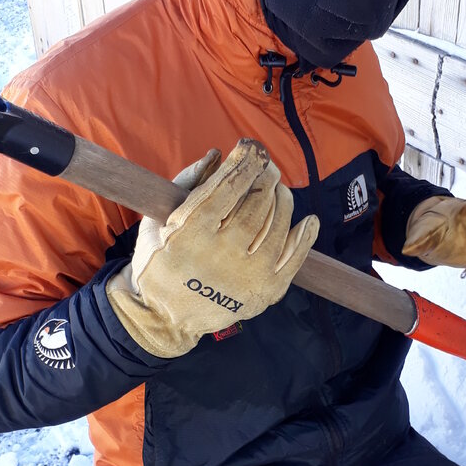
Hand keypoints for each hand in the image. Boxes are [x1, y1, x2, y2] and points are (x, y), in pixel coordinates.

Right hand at [107, 138, 318, 356]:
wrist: (165, 317)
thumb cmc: (159, 261)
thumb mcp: (156, 220)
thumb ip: (185, 183)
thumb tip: (217, 155)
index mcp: (188, 235)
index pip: (226, 188)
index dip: (243, 163)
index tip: (250, 148)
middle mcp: (220, 256)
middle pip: (256, 204)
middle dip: (264, 177)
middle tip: (266, 166)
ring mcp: (246, 276)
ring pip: (276, 225)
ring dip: (283, 199)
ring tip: (278, 188)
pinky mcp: (264, 292)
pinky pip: (294, 259)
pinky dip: (304, 236)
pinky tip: (308, 219)